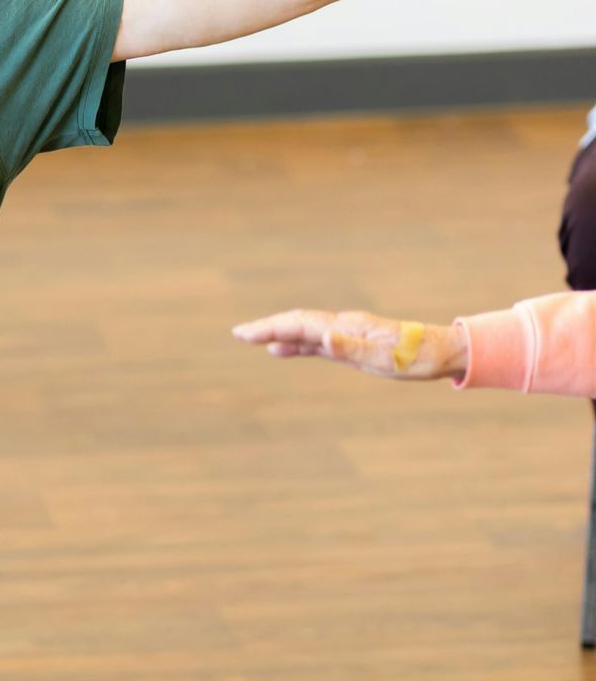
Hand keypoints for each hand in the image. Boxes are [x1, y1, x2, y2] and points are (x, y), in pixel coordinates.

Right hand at [232, 309, 468, 381]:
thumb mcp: (389, 358)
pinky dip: (294, 344)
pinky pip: (314, 342)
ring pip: (302, 330)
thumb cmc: (419, 357)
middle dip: (266, 326)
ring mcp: (346, 334)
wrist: (443, 351)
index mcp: (348, 327)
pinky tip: (280, 350)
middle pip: (297, 322)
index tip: (245, 333)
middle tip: (237, 333)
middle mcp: (343, 326)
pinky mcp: (350, 344)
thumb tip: (321, 337)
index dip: (271, 327)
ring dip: (276, 333)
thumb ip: (354, 348)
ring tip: (250, 337)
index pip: (301, 324)